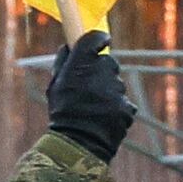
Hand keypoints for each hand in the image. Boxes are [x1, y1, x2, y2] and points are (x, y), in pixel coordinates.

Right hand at [45, 31, 135, 160]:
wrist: (79, 143)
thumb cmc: (63, 112)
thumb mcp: (54, 85)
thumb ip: (63, 62)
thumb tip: (69, 45)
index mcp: (81, 65)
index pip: (95, 38)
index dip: (99, 39)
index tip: (101, 41)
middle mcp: (102, 73)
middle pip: (108, 62)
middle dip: (101, 69)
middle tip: (89, 84)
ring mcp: (117, 90)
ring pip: (116, 83)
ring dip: (108, 90)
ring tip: (93, 106)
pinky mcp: (127, 105)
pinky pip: (123, 100)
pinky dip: (115, 106)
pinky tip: (103, 116)